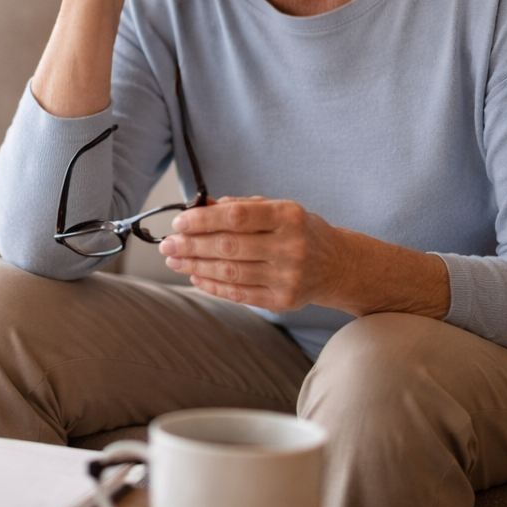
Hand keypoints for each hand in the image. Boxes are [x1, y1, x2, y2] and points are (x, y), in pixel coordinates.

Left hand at [159, 196, 451, 318]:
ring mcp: (288, 276)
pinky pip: (239, 294)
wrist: (338, 265)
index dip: (204, 220)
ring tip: (174, 260)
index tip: (180, 222)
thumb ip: (241, 206)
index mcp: (289, 216)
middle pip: (230, 246)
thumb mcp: (278, 209)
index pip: (238, 216)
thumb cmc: (300, 231)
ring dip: (195, 266)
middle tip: (167, 244)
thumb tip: (199, 206)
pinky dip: (212, 285)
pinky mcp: (283, 300)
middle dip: (192, 245)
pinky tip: (195, 276)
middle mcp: (291, 246)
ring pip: (230, 272)